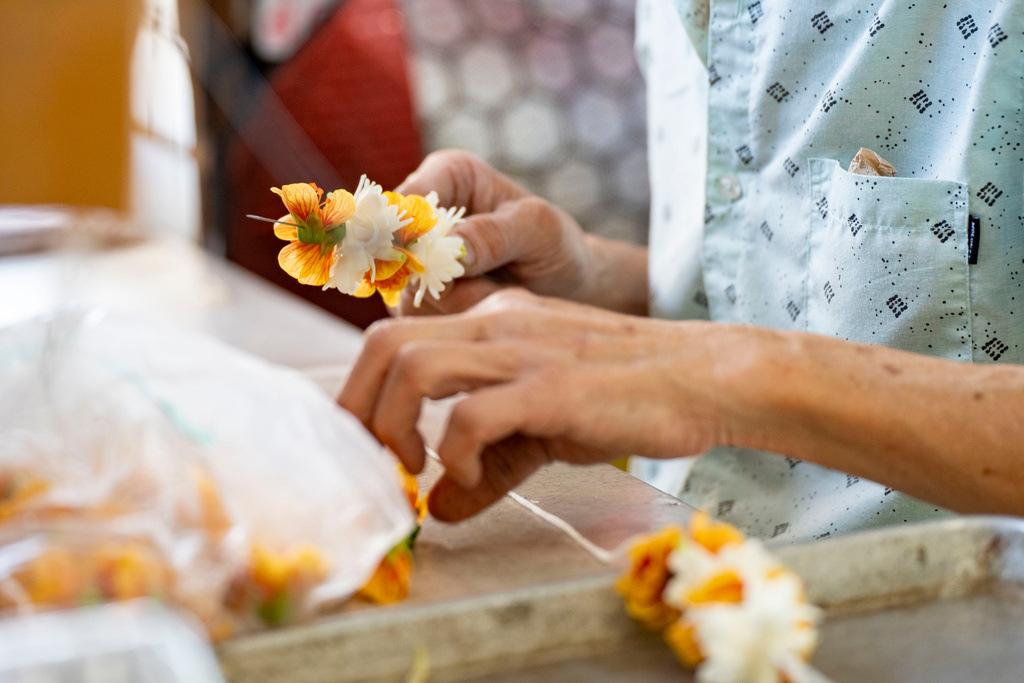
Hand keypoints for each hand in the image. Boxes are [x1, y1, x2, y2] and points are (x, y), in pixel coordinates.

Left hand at [339, 289, 755, 520]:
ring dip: (395, 426)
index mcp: (490, 324)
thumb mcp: (543, 428)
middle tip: (374, 462)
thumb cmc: (626, 396)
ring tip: (417, 469)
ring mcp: (523, 350)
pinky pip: (471, 412)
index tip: (367, 447)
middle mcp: (496, 325)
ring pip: (414, 365)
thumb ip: (488, 464)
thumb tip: (438, 510)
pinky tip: (472, 475)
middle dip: (358, 408)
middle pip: (385, 342)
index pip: (394, 339)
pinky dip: (454, 450)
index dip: (363, 394)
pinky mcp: (551, 386)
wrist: (703, 377)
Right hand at [393, 150, 648, 316]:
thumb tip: (452, 250)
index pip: (407, 199)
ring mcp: (412, 260)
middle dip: (439, 280)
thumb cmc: (554, 246)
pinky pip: (416, 321)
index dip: (410, 232)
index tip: (434, 263)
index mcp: (447, 175)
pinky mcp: (414, 299)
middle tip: (488, 292)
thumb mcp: (540, 231)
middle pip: (395, 250)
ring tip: (499, 302)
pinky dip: (451, 325)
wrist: (563, 289)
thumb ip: (496, 234)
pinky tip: (484, 317)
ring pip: (405, 291)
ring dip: (452, 307)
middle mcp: (420, 216)